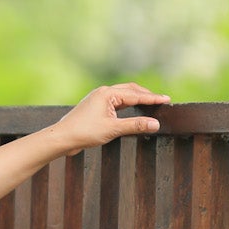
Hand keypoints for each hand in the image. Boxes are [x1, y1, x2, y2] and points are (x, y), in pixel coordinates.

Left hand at [54, 82, 170, 153]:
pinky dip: (127, 105)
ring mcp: (98, 99)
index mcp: (107, 94)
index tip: (167, 99)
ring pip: (123, 96)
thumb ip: (135, 125)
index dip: (152, 98)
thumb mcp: (113, 129)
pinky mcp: (95, 107)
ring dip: (137, 99)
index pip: (136, 94)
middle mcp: (103, 92)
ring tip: (150, 103)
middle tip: (161, 101)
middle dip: (146, 95)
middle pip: (130, 90)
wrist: (62, 138)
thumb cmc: (84, 132)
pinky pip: (116, 102)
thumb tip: (155, 124)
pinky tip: (132, 110)